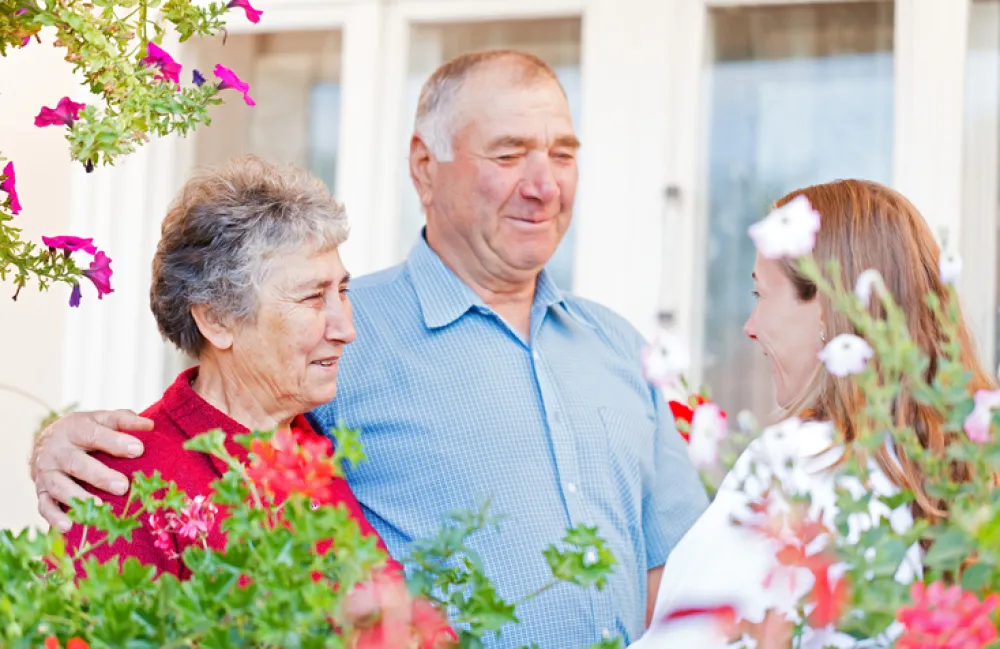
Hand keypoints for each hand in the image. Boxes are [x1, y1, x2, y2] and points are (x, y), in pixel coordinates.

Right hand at [32, 410, 151, 530]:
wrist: (44, 441)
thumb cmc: (83, 431)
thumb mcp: (100, 419)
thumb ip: (124, 420)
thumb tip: (150, 425)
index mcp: (73, 430)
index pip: (94, 435)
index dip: (116, 442)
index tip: (138, 450)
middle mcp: (56, 452)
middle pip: (76, 463)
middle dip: (100, 476)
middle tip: (123, 486)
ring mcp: (47, 473)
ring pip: (60, 487)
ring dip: (79, 499)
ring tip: (100, 508)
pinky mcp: (41, 492)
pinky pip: (45, 506)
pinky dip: (55, 518)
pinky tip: (69, 527)